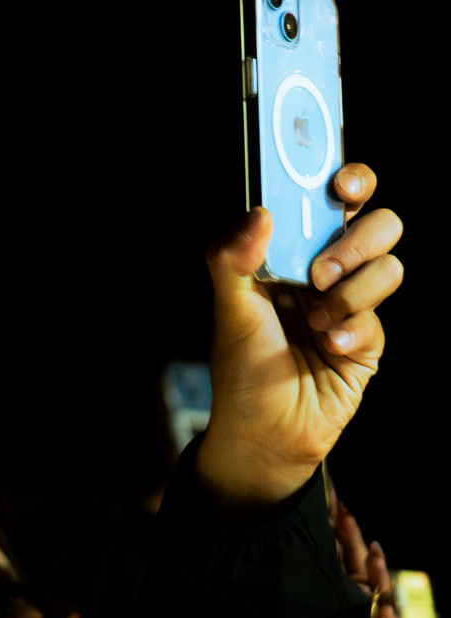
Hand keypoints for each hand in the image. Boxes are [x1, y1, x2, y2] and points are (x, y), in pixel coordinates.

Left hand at [197, 165, 402, 510]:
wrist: (263, 436)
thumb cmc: (242, 371)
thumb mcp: (228, 312)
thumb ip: (231, 260)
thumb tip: (258, 213)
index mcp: (294, 252)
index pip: (332, 200)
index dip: (348, 180)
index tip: (341, 183)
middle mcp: (329, 272)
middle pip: (379, 223)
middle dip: (356, 241)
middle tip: (320, 271)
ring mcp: (353, 305)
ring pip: (389, 268)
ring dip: (351, 293)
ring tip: (315, 322)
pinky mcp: (369, 342)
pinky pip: (379, 320)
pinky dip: (352, 332)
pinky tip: (327, 349)